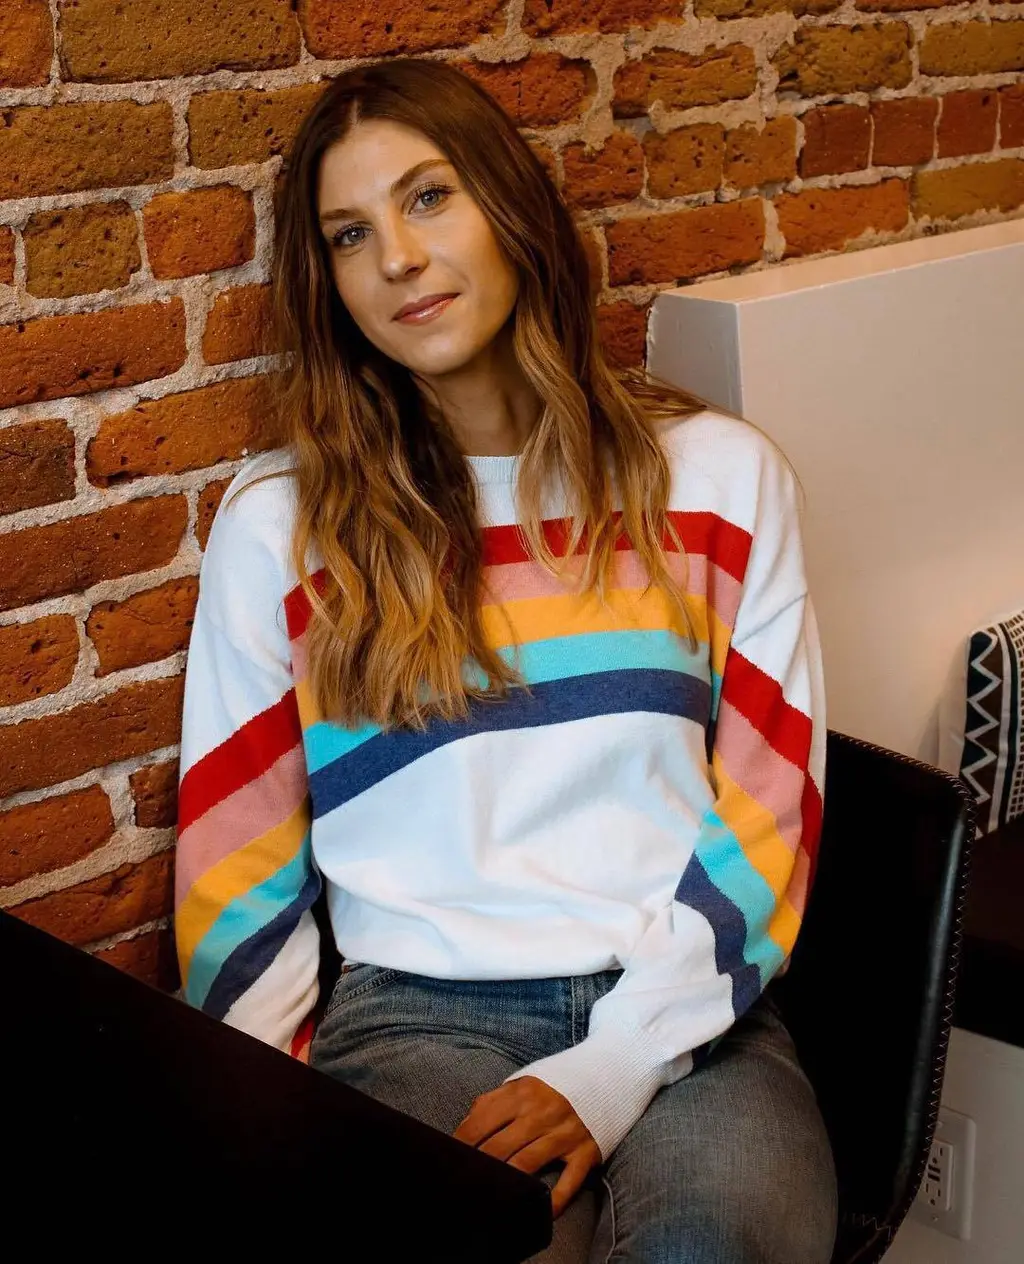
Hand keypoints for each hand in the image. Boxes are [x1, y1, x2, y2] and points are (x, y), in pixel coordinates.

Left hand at [453, 1076, 600, 1217]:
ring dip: (507, 1181)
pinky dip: (556, 1199)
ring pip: (528, 1163)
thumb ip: (492, 1103)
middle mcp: (542, 1112)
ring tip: (489, 1196)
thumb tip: (463, 1130)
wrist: (600, 1078)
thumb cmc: (549, 1089)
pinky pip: (569, 1181)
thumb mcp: (520, 1085)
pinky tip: (541, 1211)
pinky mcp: (585, 1152)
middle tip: (463, 1184)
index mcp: (521, 1094)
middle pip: (500, 1146)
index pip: (482, 1122)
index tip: (449, 1160)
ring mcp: (564, 1133)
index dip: (462, 1144)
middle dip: (479, 1167)